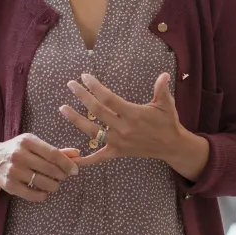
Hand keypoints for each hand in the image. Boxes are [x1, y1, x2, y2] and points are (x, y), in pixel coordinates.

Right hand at [0, 134, 80, 202]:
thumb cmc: (20, 150)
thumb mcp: (35, 145)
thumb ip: (56, 151)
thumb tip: (78, 154)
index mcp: (28, 141)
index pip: (53, 153)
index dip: (67, 163)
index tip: (75, 170)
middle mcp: (19, 155)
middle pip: (49, 168)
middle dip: (61, 175)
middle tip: (64, 177)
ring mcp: (13, 170)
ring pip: (42, 182)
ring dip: (53, 186)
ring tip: (55, 185)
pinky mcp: (9, 184)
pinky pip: (31, 194)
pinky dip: (41, 195)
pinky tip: (44, 193)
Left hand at [61, 73, 185, 165]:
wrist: (171, 146)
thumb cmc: (167, 122)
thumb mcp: (166, 104)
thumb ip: (162, 89)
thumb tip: (164, 74)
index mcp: (133, 114)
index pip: (109, 98)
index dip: (95, 87)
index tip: (85, 77)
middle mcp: (123, 128)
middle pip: (97, 111)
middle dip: (82, 96)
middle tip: (71, 85)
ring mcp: (118, 142)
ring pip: (92, 131)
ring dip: (76, 119)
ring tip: (63, 108)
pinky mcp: (117, 152)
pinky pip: (98, 157)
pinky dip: (85, 160)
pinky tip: (72, 158)